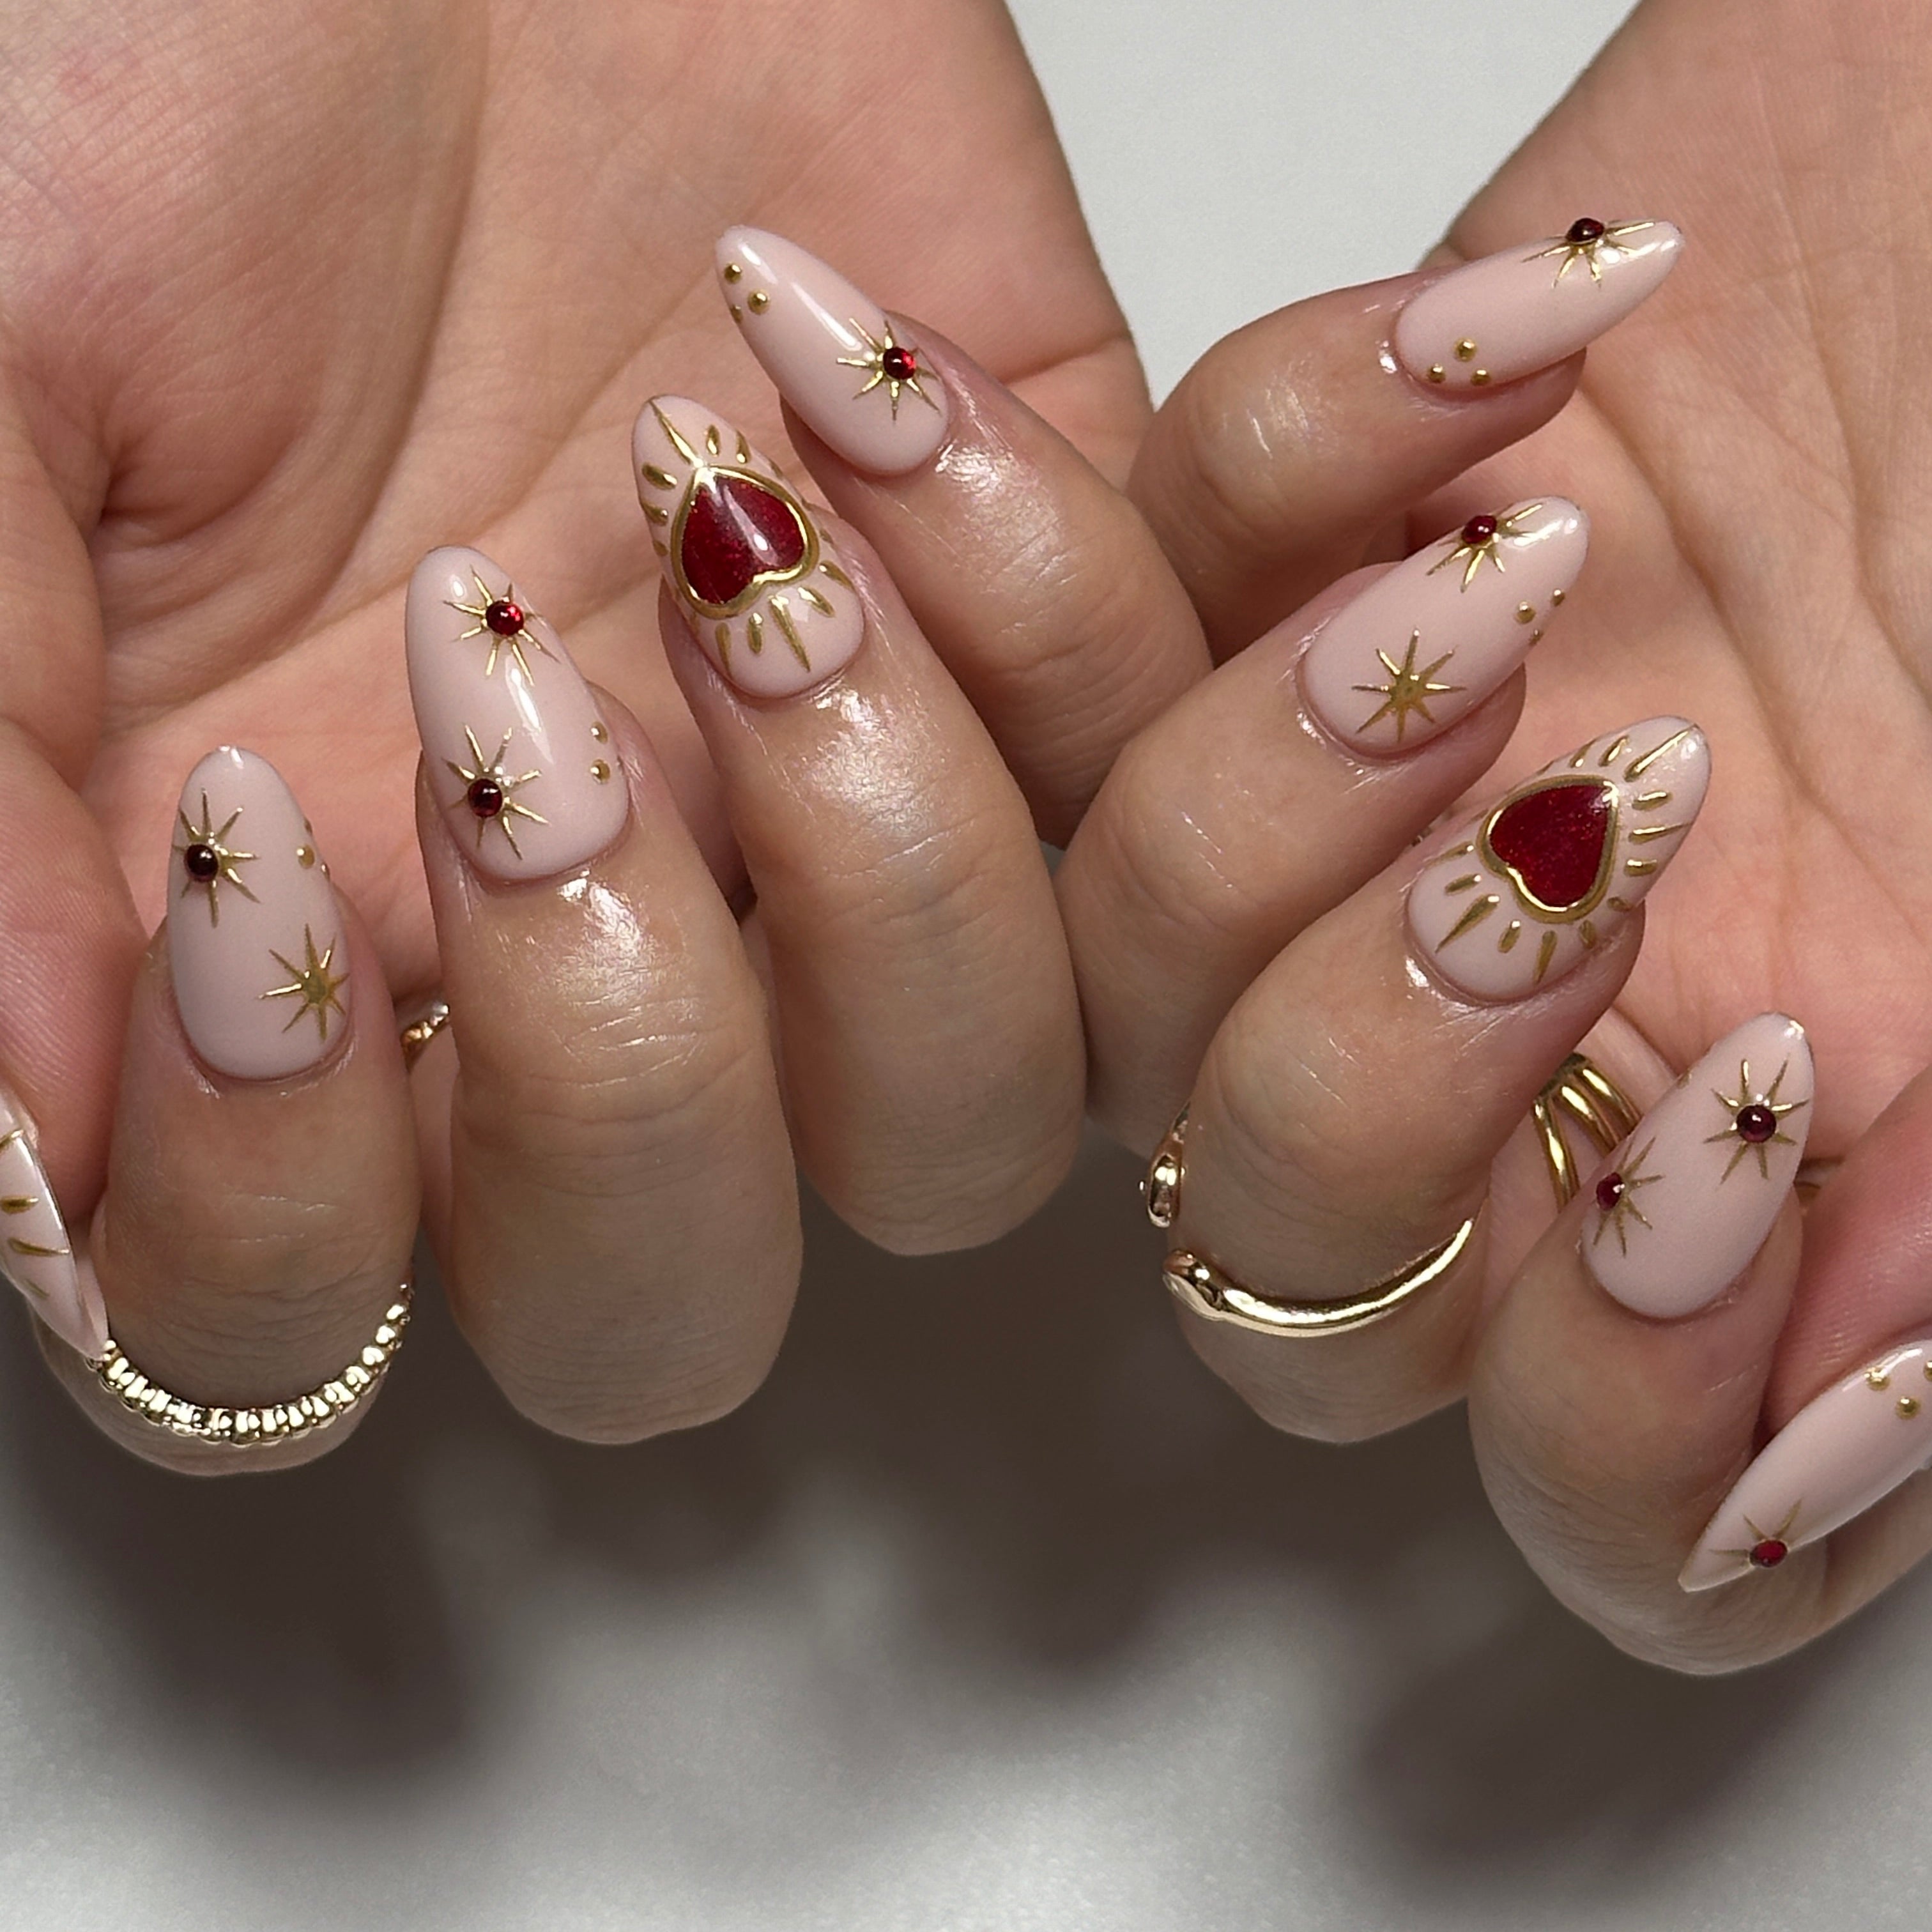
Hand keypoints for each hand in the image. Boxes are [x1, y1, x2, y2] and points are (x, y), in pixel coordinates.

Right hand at [0, 0, 1173, 1462]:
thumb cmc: (147, 72)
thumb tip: (21, 1172)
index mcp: (279, 944)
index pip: (292, 1310)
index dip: (287, 1185)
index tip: (262, 837)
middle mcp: (564, 948)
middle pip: (680, 1294)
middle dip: (643, 1057)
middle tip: (540, 689)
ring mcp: (828, 823)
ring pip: (983, 1103)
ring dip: (909, 840)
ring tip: (778, 493)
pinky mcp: (1055, 643)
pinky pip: (1203, 765)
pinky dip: (1153, 578)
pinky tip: (960, 380)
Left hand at [1055, 0, 1931, 1667]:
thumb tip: (1812, 1453)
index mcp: (1758, 1140)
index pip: (1589, 1479)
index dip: (1618, 1418)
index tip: (1723, 1163)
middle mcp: (1525, 1017)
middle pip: (1274, 1246)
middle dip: (1381, 1087)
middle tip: (1582, 838)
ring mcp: (1359, 795)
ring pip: (1122, 961)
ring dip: (1276, 800)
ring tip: (1508, 585)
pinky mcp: (1262, 547)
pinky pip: (1119, 572)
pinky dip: (1295, 449)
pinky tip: (1522, 336)